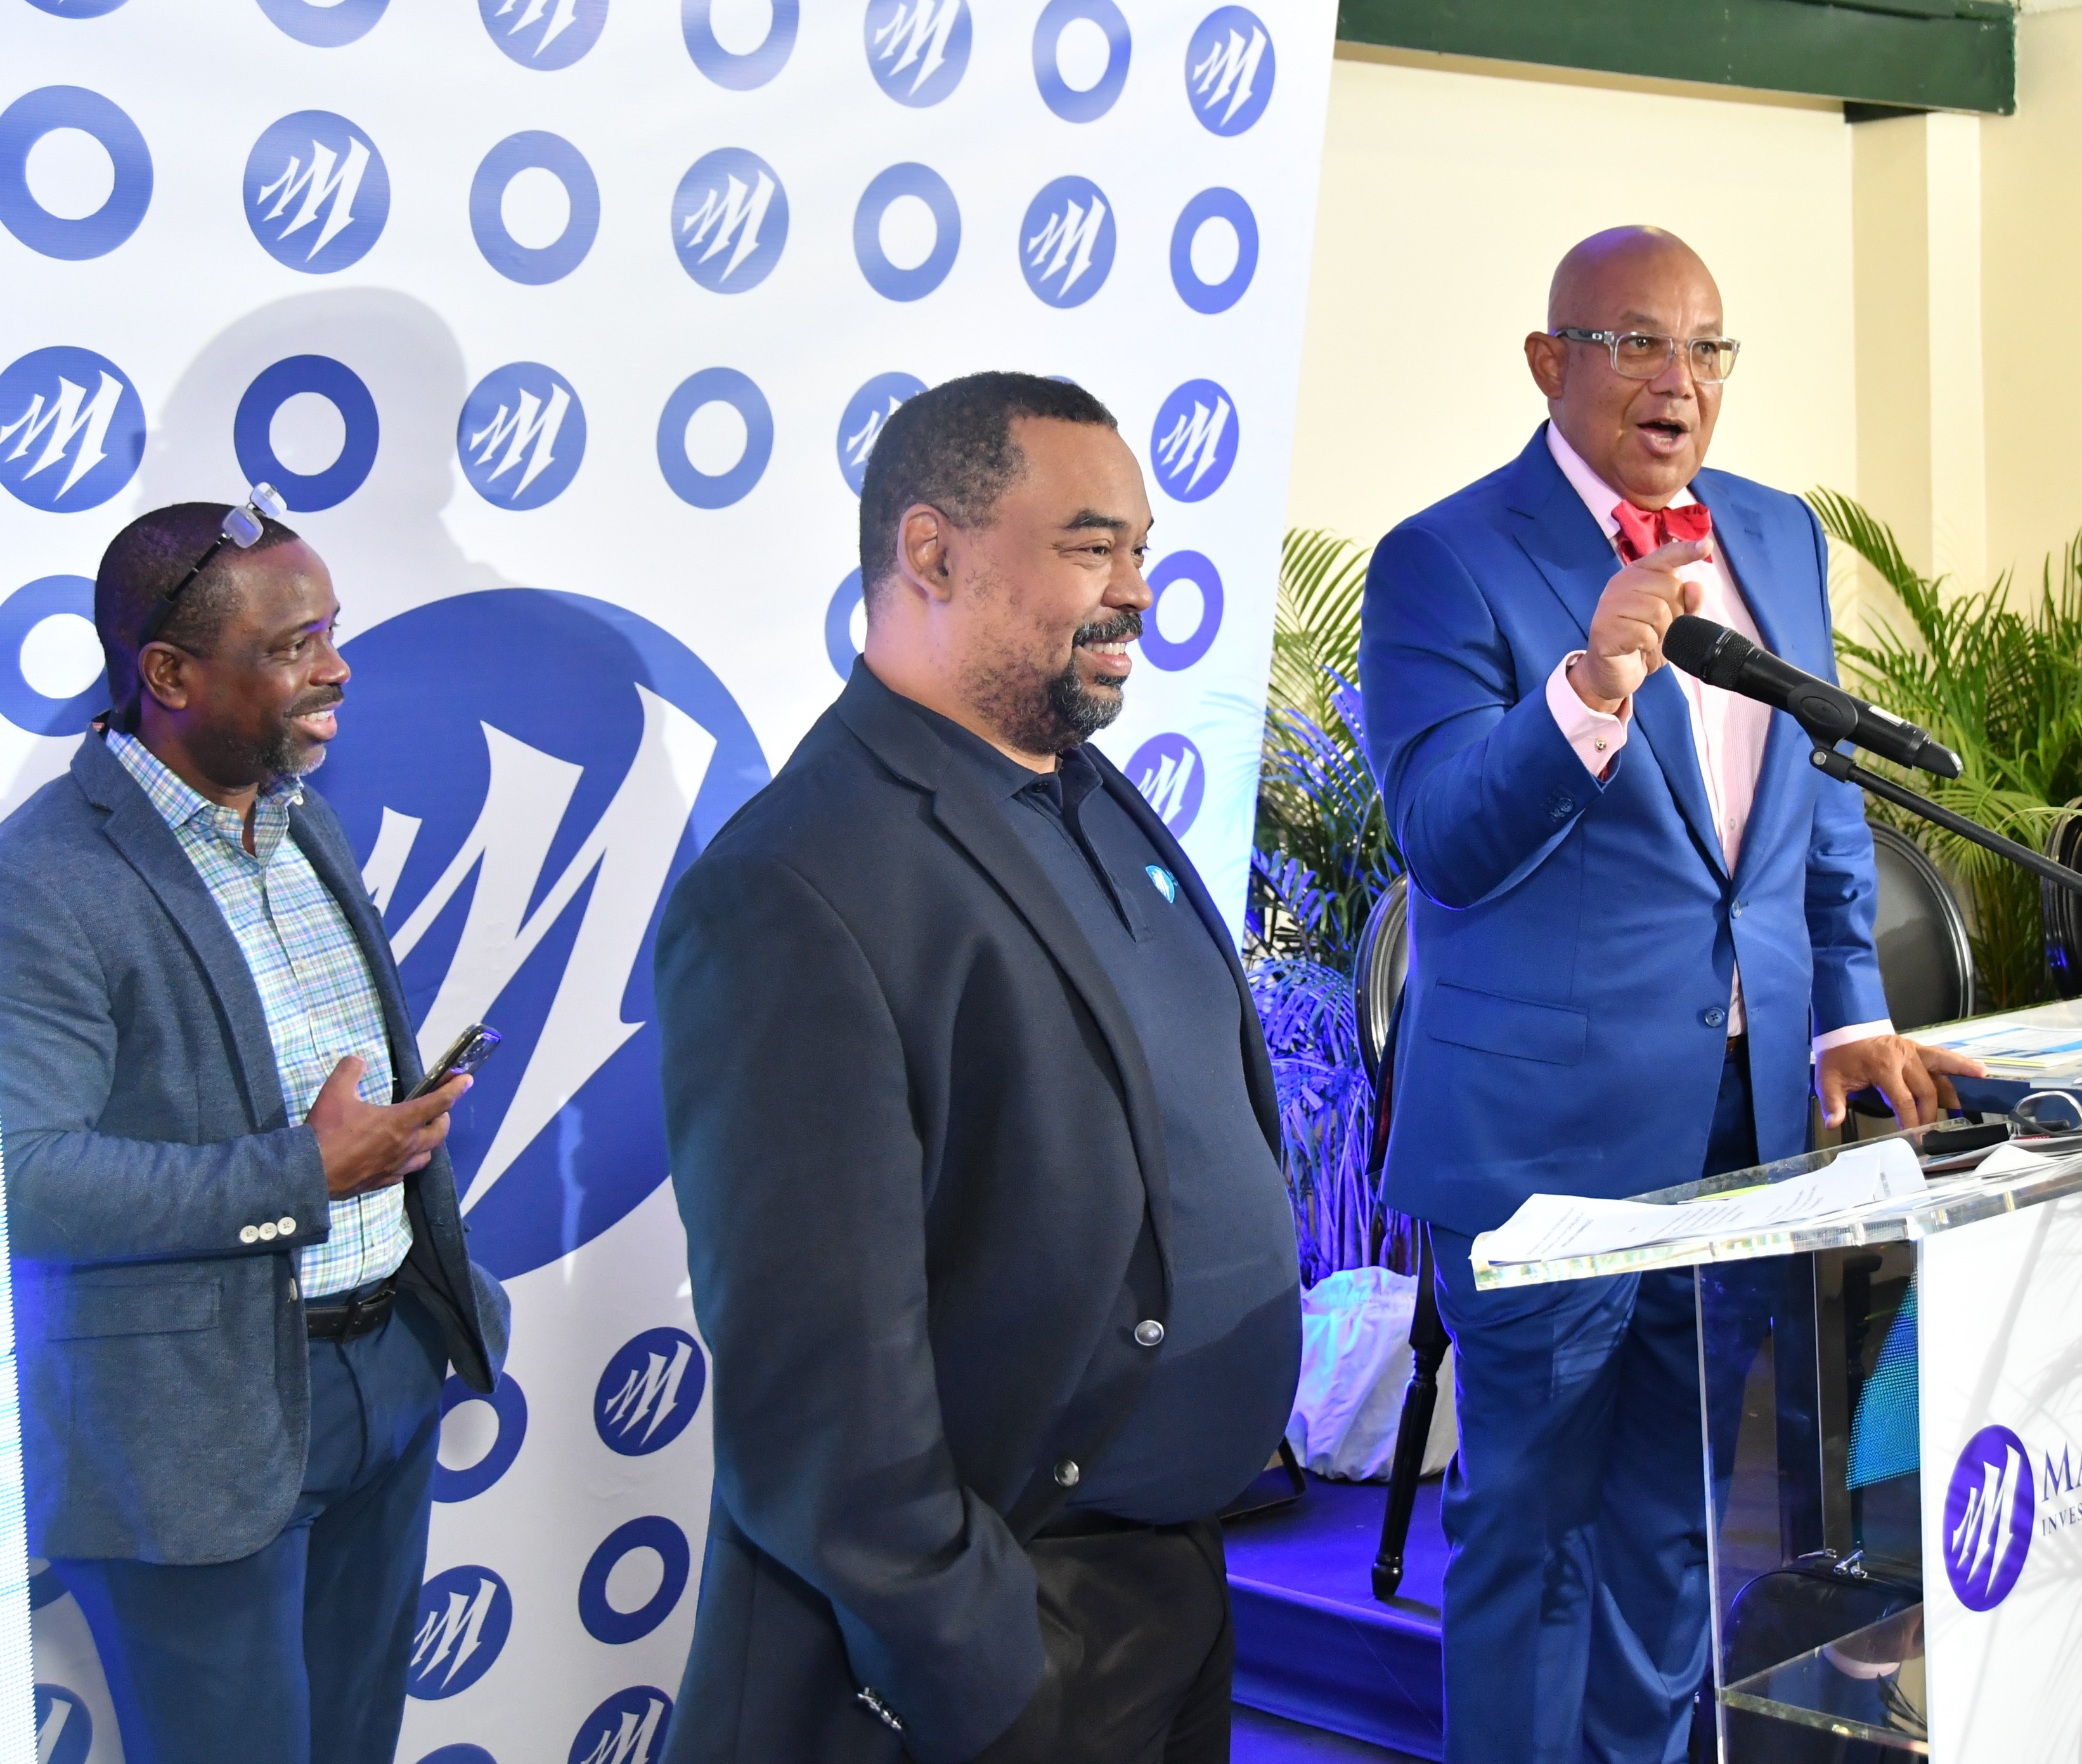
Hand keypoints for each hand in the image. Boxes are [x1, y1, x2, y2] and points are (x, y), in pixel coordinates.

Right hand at [307, 1055, 467, 1198]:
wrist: (309, 1173)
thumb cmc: (326, 1132)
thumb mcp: (335, 1092)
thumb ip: (349, 1070)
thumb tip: (358, 1061)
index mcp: (399, 1121)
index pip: (437, 1103)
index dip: (455, 1089)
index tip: (466, 1081)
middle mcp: (405, 1145)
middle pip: (439, 1132)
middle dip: (444, 1118)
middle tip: (439, 1110)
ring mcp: (396, 1167)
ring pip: (426, 1155)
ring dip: (429, 1142)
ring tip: (421, 1133)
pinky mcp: (383, 1182)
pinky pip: (405, 1172)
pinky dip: (407, 1162)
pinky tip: (398, 1157)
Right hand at [1569, 538, 1711, 712]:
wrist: (1612, 673)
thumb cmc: (1643, 642)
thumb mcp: (1673, 623)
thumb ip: (1687, 604)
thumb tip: (1695, 585)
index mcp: (1637, 575)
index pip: (1664, 557)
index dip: (1686, 550)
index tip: (1706, 544)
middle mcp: (1620, 584)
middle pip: (1669, 586)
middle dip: (1673, 613)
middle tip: (1659, 629)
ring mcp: (1609, 605)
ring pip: (1658, 611)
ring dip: (1661, 632)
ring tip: (1648, 640)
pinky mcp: (1604, 629)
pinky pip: (1644, 633)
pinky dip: (1647, 645)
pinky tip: (1636, 648)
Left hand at [1815, 1034, 1986, 1129]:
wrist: (1843, 1028)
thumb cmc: (1838, 1055)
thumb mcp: (1828, 1079)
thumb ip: (1833, 1103)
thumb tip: (1833, 1123)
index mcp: (1883, 1066)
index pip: (1903, 1099)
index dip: (1910, 1119)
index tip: (1914, 1135)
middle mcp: (1903, 1057)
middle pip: (1926, 1090)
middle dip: (1930, 1113)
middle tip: (1930, 1132)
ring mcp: (1913, 1051)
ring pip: (1943, 1068)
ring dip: (1960, 1081)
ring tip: (1976, 1094)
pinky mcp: (1918, 1049)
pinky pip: (1942, 1057)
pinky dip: (1960, 1064)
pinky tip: (1978, 1071)